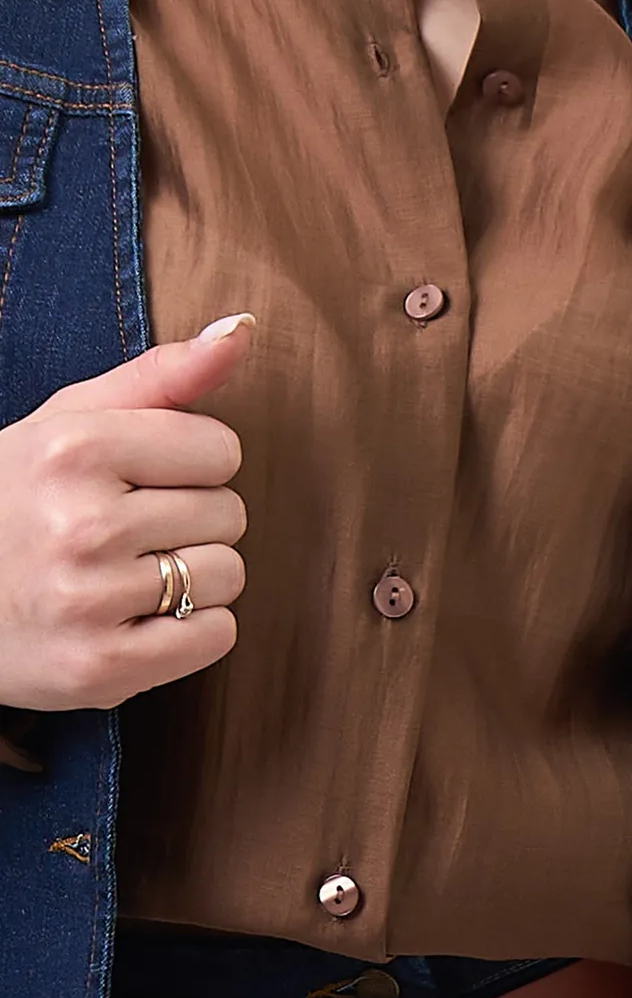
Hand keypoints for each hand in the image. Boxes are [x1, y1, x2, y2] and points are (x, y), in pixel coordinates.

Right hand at [0, 314, 252, 709]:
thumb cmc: (18, 502)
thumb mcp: (69, 422)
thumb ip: (162, 376)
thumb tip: (244, 329)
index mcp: (73, 450)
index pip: (220, 449)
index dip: (190, 466)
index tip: (141, 481)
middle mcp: (80, 525)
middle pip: (229, 513)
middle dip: (191, 522)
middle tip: (126, 534)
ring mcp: (89, 601)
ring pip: (228, 575)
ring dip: (194, 578)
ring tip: (129, 577)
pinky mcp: (102, 669)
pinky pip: (216, 636)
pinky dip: (193, 631)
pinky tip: (140, 620)